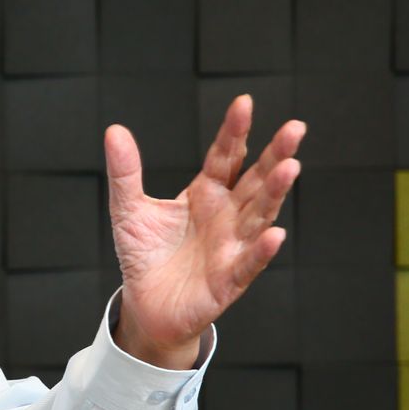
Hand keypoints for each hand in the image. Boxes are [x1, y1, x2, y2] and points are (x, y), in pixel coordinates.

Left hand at [104, 95, 304, 368]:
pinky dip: (261, 250)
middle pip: (255, 180)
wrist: (147, 305)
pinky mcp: (228, 280)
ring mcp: (232, 246)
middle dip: (275, 154)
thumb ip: (125, 172)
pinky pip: (248, 263)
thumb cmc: (145, 255)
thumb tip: (114, 130)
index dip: (234, 131)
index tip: (244, 104)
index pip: (225, 156)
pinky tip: (274, 234)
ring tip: (290, 167)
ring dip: (276, 193)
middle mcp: (227, 215)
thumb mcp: (128, 209)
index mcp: (206, 193)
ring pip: (259, 215)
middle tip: (295, 128)